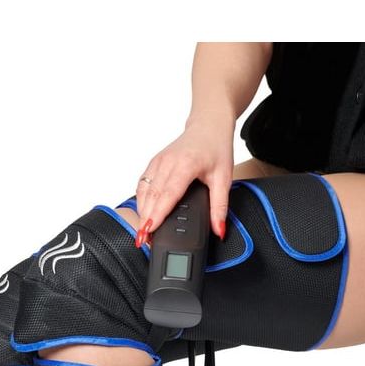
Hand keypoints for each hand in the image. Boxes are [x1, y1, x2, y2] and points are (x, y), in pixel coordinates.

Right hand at [133, 110, 234, 246]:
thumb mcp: (224, 178)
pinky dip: (141, 201)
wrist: (208, 125)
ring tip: (142, 232)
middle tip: (143, 240)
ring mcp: (157, 161)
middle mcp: (167, 162)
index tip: (149, 230)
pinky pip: (142, 185)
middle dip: (145, 220)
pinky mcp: (153, 163)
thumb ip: (220, 207)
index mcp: (185, 164)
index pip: (167, 194)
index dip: (156, 214)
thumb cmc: (216, 147)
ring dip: (141, 212)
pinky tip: (144, 214)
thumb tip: (219, 229)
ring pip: (143, 191)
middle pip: (151, 196)